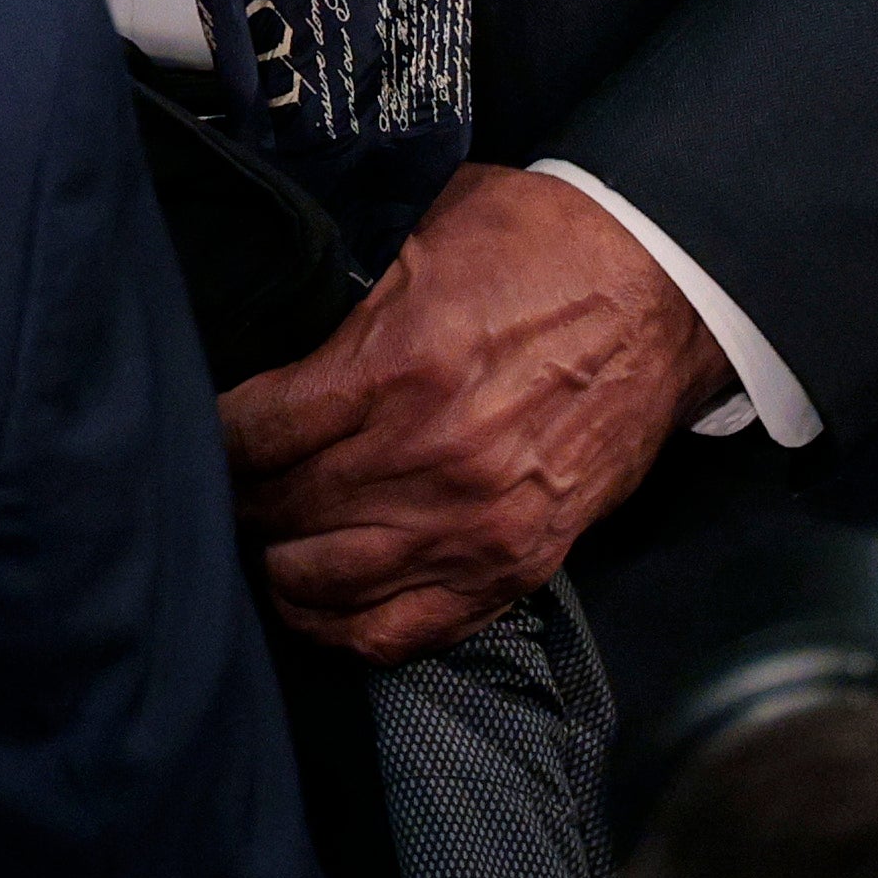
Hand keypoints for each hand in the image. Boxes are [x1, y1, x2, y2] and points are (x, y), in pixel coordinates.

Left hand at [223, 164, 718, 663]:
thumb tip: (288, 368)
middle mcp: (429, 457)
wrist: (668, 284)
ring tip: (267, 541)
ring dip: (279, 565)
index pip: (256, 434)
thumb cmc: (546, 245)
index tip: (208, 437)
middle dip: (240, 501)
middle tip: (225, 492)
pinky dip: (345, 628)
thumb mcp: (426, 246)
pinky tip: (318, 603)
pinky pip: (403, 631)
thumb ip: (351, 318)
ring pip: (324, 582)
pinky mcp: (516, 564)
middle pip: (281, 510)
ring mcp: (474, 522)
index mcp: (396, 366)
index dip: (217, 439)